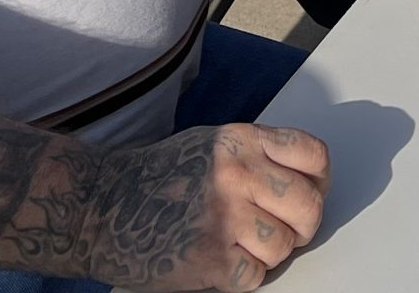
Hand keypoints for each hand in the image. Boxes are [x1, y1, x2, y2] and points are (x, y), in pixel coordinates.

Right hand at [86, 122, 329, 291]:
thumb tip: (303, 181)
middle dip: (305, 225)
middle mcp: (238, 174)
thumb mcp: (211, 145)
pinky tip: (222, 262)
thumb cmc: (155, 178)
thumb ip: (256, 156)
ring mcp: (224, 216)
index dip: (320, 180)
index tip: (311, 193)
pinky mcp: (210, 258)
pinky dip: (244, 276)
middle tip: (288, 232)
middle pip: (309, 205)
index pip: (313, 155)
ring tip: (244, 247)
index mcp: (241, 141)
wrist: (98, 207)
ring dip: (270, 253)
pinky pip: (256, 275)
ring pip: (284, 244)